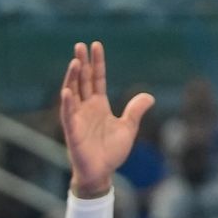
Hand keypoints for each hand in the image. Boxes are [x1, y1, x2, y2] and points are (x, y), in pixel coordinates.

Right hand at [59, 41, 154, 198]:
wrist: (102, 172)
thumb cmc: (111, 151)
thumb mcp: (128, 128)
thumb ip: (136, 110)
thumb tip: (149, 96)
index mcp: (99, 105)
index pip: (97, 78)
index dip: (97, 63)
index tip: (95, 45)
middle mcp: (86, 108)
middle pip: (83, 80)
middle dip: (82, 63)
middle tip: (79, 45)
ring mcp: (78, 118)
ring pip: (73, 93)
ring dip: (73, 78)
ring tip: (75, 61)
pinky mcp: (72, 131)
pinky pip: (68, 115)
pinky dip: (67, 103)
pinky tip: (67, 91)